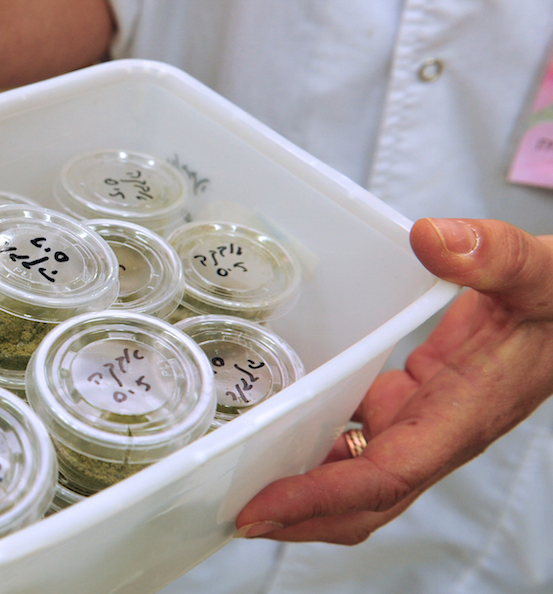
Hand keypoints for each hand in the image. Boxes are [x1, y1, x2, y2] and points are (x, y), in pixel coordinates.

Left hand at [234, 218, 552, 543]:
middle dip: (300, 517)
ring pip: (357, 473)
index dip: (319, 497)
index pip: (382, 476)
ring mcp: (421, 419)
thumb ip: (494, 255)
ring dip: (305, 486)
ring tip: (242, 478)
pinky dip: (319, 442)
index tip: (263, 507)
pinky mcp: (411, 399)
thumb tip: (431, 238)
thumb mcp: (536, 272)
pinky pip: (359, 435)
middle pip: (362, 499)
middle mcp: (436, 432)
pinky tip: (280, 424)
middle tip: (234, 512)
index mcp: (460, 419)